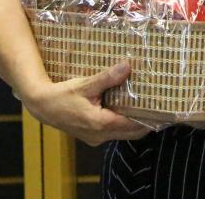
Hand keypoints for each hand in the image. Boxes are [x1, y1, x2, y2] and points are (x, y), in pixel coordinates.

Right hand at [21, 63, 150, 145]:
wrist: (41, 106)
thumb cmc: (62, 95)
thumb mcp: (85, 84)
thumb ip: (107, 78)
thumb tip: (127, 66)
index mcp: (100, 123)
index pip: (133, 125)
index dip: (149, 119)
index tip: (163, 110)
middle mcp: (100, 135)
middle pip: (131, 133)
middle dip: (146, 122)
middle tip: (160, 108)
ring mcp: (95, 138)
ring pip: (123, 133)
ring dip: (134, 124)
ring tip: (148, 107)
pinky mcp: (92, 135)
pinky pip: (113, 132)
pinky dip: (123, 124)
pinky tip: (128, 110)